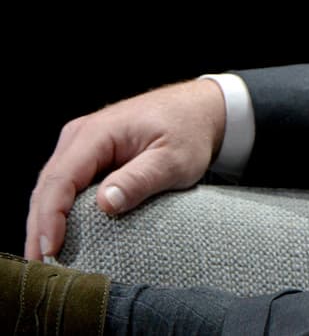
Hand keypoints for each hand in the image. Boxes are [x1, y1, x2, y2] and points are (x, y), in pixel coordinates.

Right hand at [25, 78, 226, 259]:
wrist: (198, 110)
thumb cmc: (189, 132)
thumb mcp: (175, 159)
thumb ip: (141, 179)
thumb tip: (105, 204)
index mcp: (96, 133)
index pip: (60, 180)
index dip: (50, 218)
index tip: (51, 251)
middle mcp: (79, 137)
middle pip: (46, 188)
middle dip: (38, 229)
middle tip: (38, 269)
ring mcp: (79, 145)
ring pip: (50, 189)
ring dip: (43, 224)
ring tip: (43, 262)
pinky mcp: (87, 157)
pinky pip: (63, 187)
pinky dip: (57, 213)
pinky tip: (58, 238)